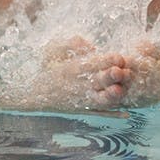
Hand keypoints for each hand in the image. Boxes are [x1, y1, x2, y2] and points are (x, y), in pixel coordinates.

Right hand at [42, 36, 159, 107]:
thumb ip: (71, 44)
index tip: (119, 57)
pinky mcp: (84, 110)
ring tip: (121, 90)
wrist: (33, 94)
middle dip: (111, 76)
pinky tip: (125, 115)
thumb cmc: (45, 68)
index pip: (93, 63)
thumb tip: (89, 45)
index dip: (107, 60)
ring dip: (112, 96)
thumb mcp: (52, 50)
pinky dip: (112, 114)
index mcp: (73, 69)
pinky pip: (100, 113)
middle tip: (123, 72)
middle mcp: (79, 85)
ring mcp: (82, 100)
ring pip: (100, 99)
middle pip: (98, 80)